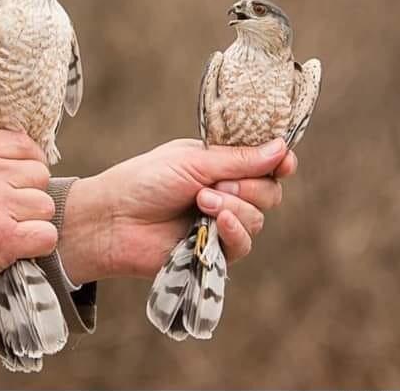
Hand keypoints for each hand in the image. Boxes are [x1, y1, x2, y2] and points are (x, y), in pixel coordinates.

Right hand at [0, 130, 56, 308]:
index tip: (26, 176)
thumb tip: (9, 154)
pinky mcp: (2, 240)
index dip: (30, 160)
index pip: (21, 142)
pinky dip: (37, 244)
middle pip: (39, 174)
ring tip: (11, 230)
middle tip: (13, 210)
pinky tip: (20, 248)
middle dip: (30, 193)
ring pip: (45, 205)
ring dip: (33, 221)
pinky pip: (46, 235)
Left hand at [58, 138, 295, 284]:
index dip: (279, 161)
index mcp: (220, 163)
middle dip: (250, 187)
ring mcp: (221, 222)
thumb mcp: (193, 161)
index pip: (264, 162)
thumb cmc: (146, 180)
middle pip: (269, 191)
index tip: (285, 161)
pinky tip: (216, 223)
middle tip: (217, 184)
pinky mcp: (215, 251)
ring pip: (258, 218)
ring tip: (200, 201)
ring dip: (234, 208)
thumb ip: (238, 160)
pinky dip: (234, 231)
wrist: (114, 219)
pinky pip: (243, 244)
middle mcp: (226, 191)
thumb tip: (282, 148)